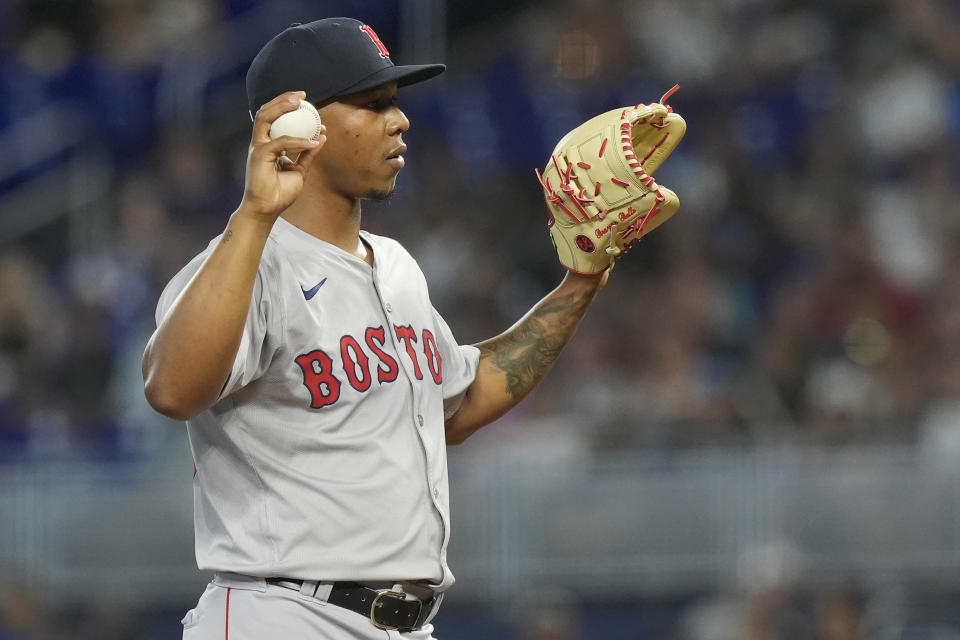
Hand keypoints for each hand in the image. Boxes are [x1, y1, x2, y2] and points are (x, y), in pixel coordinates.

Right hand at [239, 91, 326, 221]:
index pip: (274, 119)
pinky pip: (281, 143)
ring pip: (265, 118)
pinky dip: (298, 141)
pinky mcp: (259, 156)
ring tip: (300, 102)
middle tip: (302, 95)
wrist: (267, 210)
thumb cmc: (280, 193)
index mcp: (268, 144)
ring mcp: (258, 147)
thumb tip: (321, 137)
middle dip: (283, 100)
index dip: (288, 108)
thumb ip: (307, 154)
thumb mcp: (299, 170)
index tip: (306, 103)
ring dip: (282, 107)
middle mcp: (261, 142)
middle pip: (266, 112)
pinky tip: (313, 141)